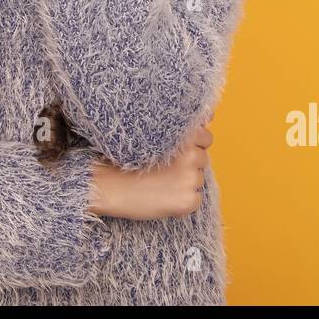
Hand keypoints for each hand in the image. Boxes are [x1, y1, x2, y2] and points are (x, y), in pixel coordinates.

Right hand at [88, 124, 213, 219]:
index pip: (206, 137)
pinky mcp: (188, 201)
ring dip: (185, 181)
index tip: (177, 151)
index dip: (193, 144)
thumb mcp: (151, 136)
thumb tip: (210, 117)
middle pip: (203, 159)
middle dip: (189, 163)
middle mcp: (192, 157)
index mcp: (184, 137)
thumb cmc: (123, 158)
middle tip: (165, 168)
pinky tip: (163, 196)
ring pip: (198, 179)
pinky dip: (183, 200)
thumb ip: (180, 130)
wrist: (108, 187)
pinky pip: (195, 199)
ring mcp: (191, 180)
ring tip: (160, 182)